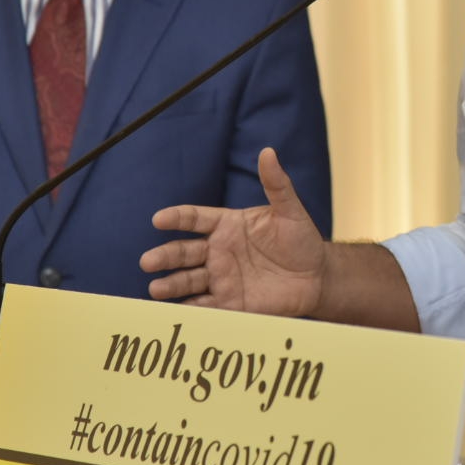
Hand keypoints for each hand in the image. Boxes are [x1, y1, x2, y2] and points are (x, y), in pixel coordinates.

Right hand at [143, 147, 326, 314]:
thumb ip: (277, 185)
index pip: (195, 219)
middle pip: (184, 252)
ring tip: (155, 289)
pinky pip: (206, 306)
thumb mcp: (290, 210)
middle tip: (148, 261)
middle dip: (165, 256)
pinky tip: (176, 311)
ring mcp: (222, 278)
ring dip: (171, 285)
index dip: (176, 218)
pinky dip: (189, 309)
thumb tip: (268, 152)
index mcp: (227, 225)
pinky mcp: (230, 303)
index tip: (159, 219)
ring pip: (188, 281)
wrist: (317, 277)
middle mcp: (218, 251)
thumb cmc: (301, 239)